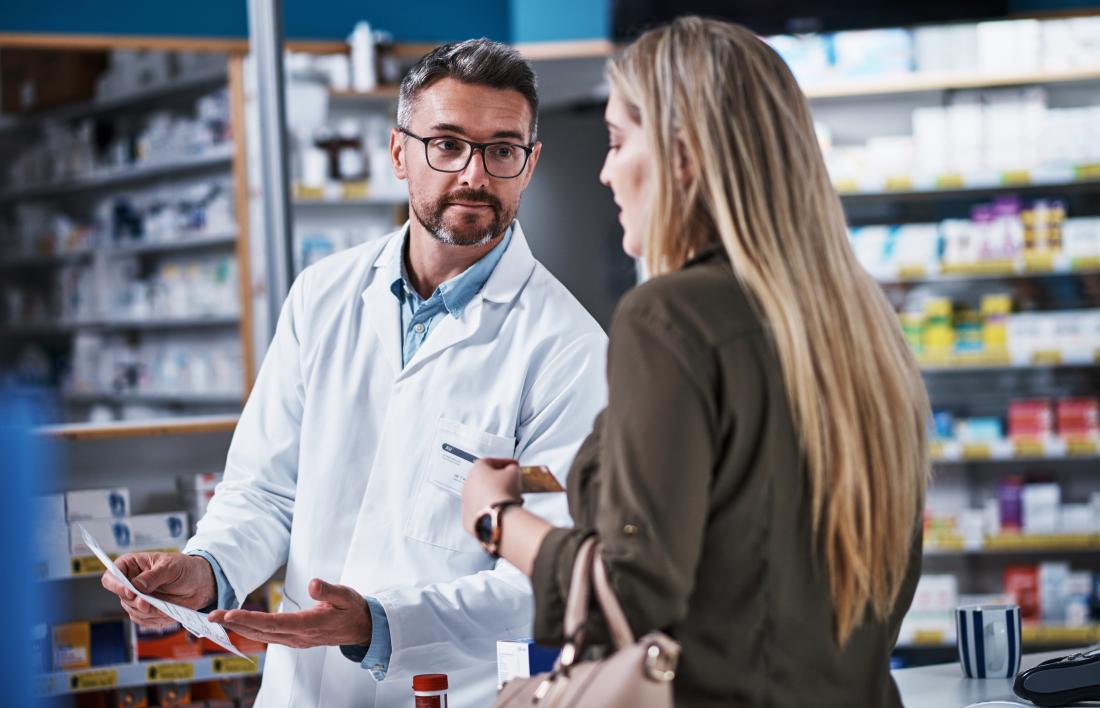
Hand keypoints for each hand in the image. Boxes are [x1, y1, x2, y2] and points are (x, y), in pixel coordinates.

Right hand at [101, 552, 216, 629]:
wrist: (200, 583)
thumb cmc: (184, 568)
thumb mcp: (170, 567)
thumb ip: (153, 576)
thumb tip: (136, 586)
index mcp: (131, 565)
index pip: (111, 576)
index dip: (116, 585)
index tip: (130, 592)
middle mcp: (131, 583)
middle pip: (122, 597)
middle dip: (136, 603)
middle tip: (148, 604)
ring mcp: (137, 598)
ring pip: (132, 611)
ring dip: (148, 612)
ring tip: (164, 607)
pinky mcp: (146, 611)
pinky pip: (143, 620)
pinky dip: (155, 618)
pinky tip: (167, 612)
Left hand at [209, 578, 370, 648]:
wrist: (361, 629)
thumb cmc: (352, 609)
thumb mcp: (345, 595)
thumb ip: (329, 590)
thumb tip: (312, 583)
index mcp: (309, 624)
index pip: (274, 623)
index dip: (251, 619)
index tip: (231, 614)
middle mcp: (299, 636)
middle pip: (262, 631)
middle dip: (236, 623)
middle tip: (213, 616)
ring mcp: (296, 640)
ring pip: (263, 636)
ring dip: (240, 628)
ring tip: (220, 619)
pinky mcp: (294, 639)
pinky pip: (269, 636)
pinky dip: (251, 631)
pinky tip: (240, 625)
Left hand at [461, 457, 521, 535]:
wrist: (498, 516)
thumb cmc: (504, 491)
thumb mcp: (514, 472)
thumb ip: (512, 468)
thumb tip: (511, 471)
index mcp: (476, 470)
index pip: (490, 462)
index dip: (504, 463)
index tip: (514, 465)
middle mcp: (467, 485)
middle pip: (484, 480)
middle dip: (499, 481)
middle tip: (512, 483)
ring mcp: (466, 503)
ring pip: (483, 497)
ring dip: (496, 496)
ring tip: (512, 499)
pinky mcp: (469, 519)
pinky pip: (482, 511)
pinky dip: (492, 510)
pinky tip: (504, 511)